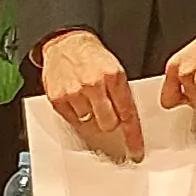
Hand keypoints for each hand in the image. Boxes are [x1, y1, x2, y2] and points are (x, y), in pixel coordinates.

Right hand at [32, 26, 141, 161]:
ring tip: (89, 100)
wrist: (65, 43)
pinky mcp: (58, 99)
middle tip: (107, 111)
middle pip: (109, 125)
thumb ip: (122, 94)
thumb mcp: (115, 69)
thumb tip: (129, 122)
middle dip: (111, 122)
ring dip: (92, 117)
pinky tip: (78, 100)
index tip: (136, 152)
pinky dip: (78, 115)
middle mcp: (94, 85)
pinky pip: (73, 121)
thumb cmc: (92, 57)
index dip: (133, 137)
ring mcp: (74, 93)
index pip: (128, 114)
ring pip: (90, 125)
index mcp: (114, 77)